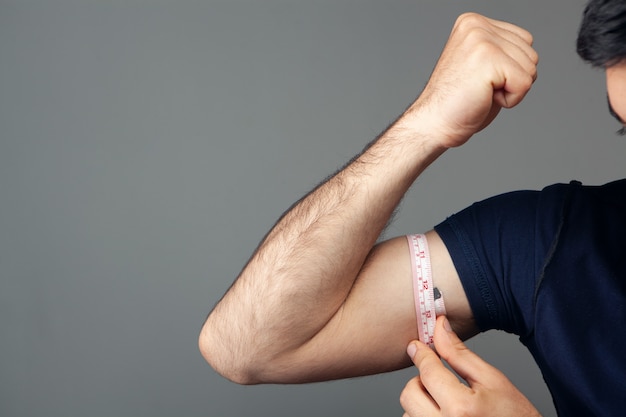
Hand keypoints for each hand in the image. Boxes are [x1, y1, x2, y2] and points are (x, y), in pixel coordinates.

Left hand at [400, 316, 541, 416]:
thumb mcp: (492, 380)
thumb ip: (460, 354)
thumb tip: (439, 327)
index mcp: (461, 408)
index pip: (428, 372)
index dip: (422, 355)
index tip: (417, 347)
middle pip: (410, 393)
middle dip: (422, 381)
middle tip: (442, 380)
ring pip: (408, 412)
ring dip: (422, 402)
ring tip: (448, 404)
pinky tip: (445, 415)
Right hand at [406, 13, 538, 148]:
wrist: (433, 123)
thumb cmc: (456, 102)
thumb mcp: (481, 66)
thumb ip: (502, 51)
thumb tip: (530, 55)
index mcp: (473, 23)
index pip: (525, 40)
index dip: (511, 68)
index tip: (481, 79)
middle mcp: (476, 25)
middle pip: (531, 54)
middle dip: (513, 79)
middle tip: (480, 89)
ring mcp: (481, 39)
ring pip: (531, 68)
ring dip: (511, 89)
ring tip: (481, 92)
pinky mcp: (488, 58)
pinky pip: (525, 83)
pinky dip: (511, 100)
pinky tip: (484, 98)